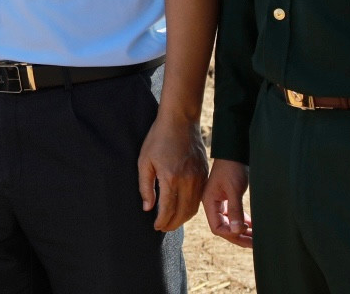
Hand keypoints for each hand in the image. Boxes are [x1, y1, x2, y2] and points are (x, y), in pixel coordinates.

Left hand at [137, 113, 207, 231]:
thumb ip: (145, 186)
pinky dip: (192, 208)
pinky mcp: (205, 175)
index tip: (155, 226)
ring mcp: (199, 178)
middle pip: (183, 213)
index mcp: (171, 178)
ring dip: (183, 219)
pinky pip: (200, 198)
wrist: (180, 121)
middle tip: (162, 228)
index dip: (161, 221)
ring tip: (171, 222)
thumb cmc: (158, 138)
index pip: (168, 209)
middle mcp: (188, 181)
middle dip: (172, 224)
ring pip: (194, 208)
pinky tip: (183, 209)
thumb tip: (148, 207)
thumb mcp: (144, 161)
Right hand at [202, 159, 252, 247]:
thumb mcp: (234, 189)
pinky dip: (243, 222)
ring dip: (242, 230)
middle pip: (224, 228)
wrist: (234, 153)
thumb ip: (235, 210)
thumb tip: (237, 231)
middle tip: (255, 243)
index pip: (217, 227)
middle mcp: (213, 205)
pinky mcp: (227, 199)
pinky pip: (233, 216)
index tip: (246, 233)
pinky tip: (252, 225)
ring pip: (230, 223)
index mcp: (210, 203)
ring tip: (256, 236)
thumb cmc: (232, 168)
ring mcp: (220, 203)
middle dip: (239, 236)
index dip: (231, 234)